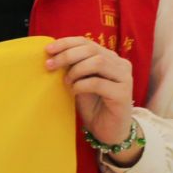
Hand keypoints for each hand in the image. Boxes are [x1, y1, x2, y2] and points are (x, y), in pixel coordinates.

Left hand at [45, 36, 139, 159]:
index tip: (48, 50)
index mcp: (109, 57)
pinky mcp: (123, 94)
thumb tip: (52, 54)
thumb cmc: (93, 105)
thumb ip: (73, 67)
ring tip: (66, 82)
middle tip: (50, 66)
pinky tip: (75, 92)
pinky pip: (98, 83)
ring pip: (97, 62)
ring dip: (76, 70)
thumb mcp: (80, 81)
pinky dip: (81, 85)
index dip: (66, 43)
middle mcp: (120, 64)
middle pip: (91, 49)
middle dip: (67, 56)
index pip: (86, 42)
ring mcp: (124, 78)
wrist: (108, 130)